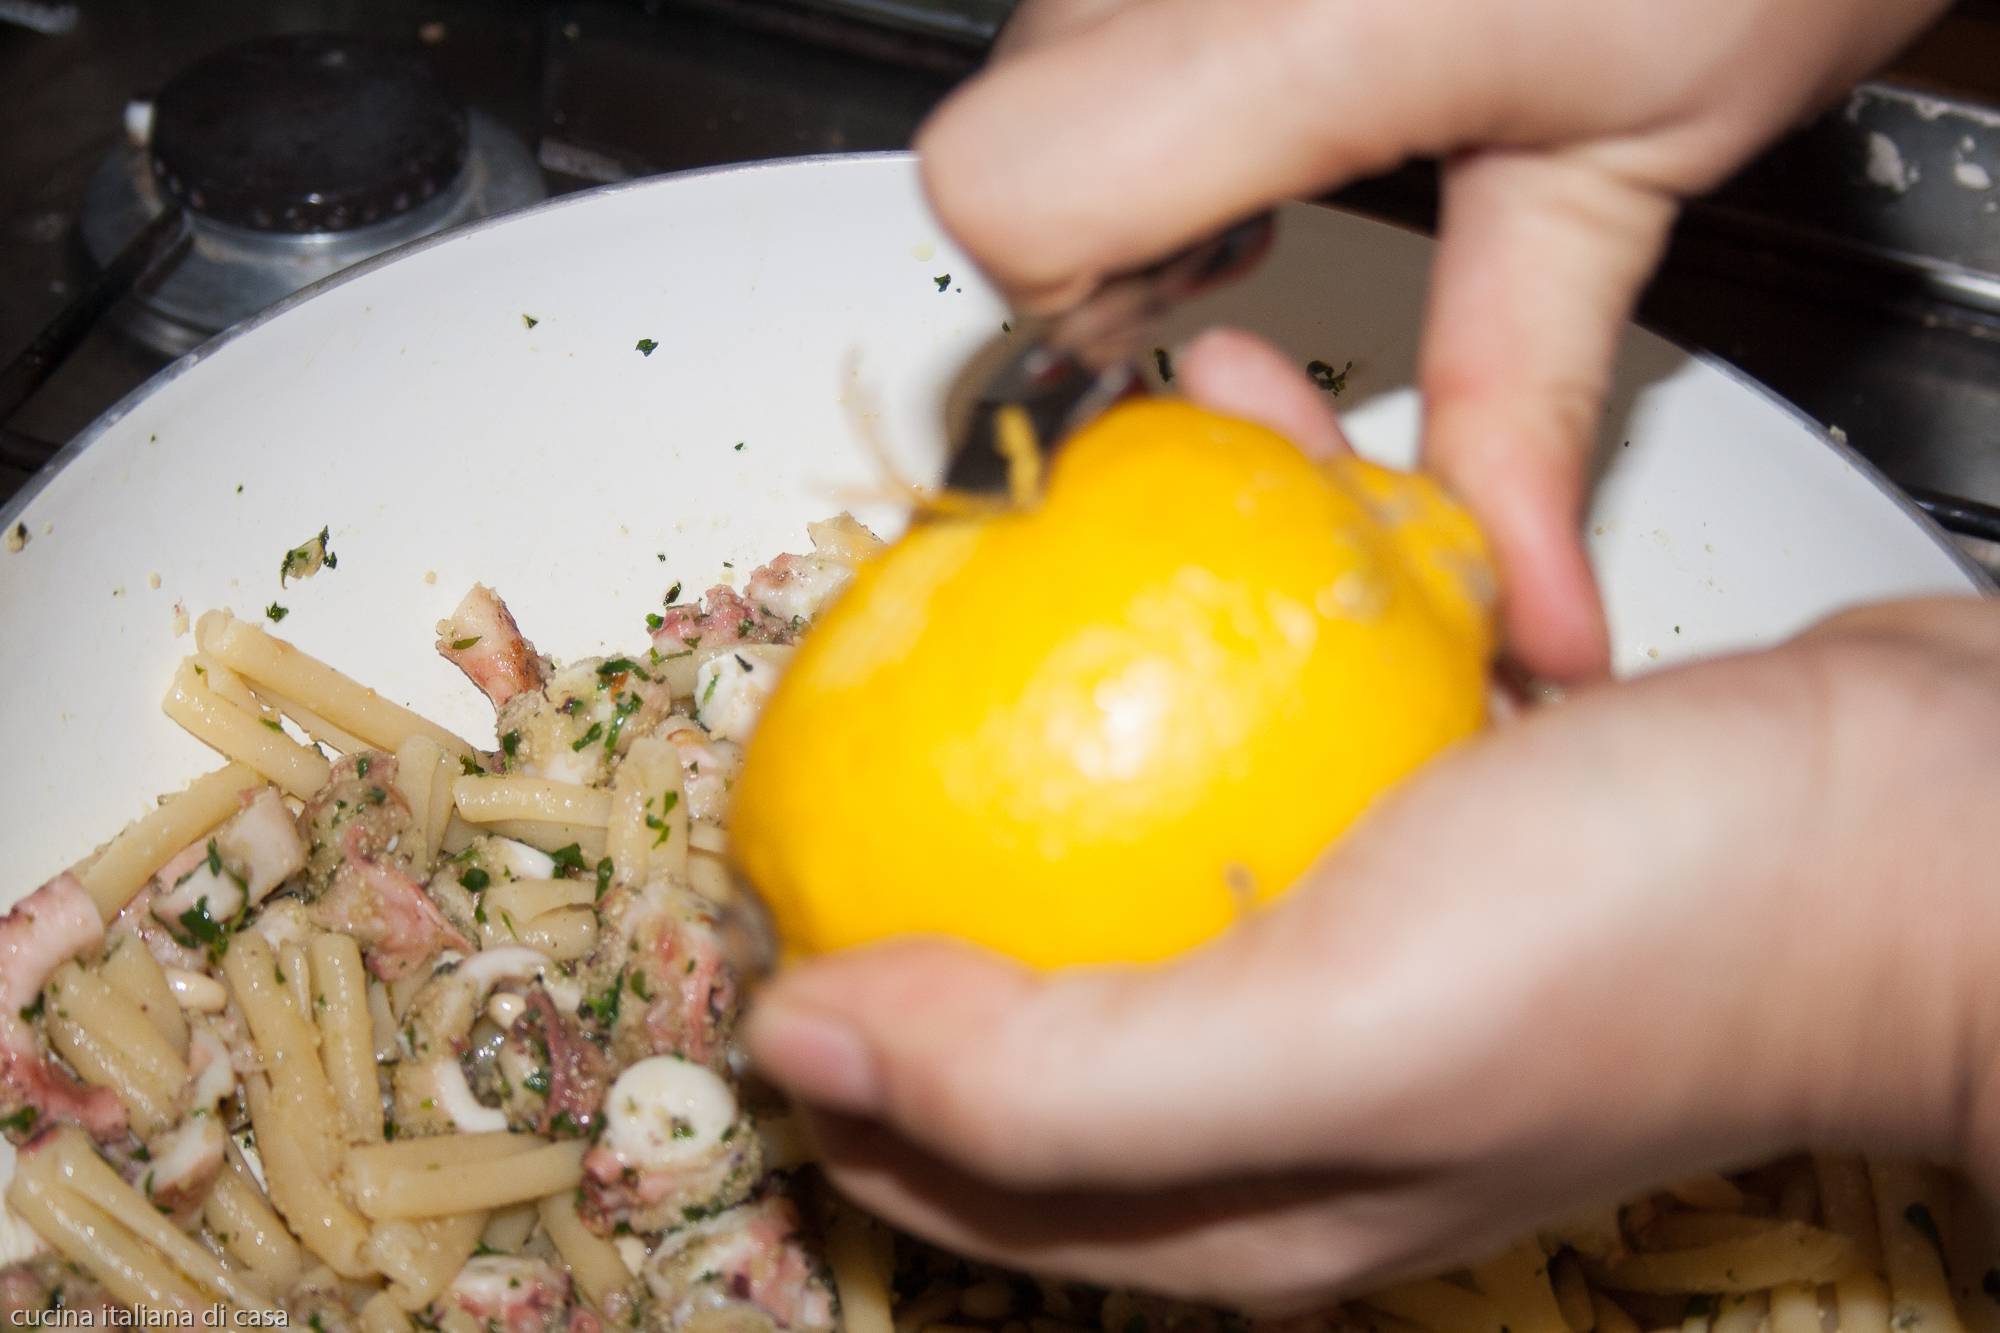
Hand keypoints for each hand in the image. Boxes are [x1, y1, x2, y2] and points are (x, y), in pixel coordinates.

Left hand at [747, 548, 1999, 1304]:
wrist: (1941, 824)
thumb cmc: (1670, 943)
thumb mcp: (1331, 1030)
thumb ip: (1050, 1076)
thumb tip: (806, 1049)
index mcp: (1231, 1197)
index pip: (949, 1158)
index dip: (834, 1035)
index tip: (780, 861)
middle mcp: (1279, 1093)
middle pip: (1028, 973)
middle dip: (946, 821)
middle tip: (898, 663)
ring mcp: (1357, 952)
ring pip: (1155, 806)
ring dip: (1103, 652)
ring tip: (1077, 501)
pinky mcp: (1431, 827)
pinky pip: (1285, 708)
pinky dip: (1259, 590)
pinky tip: (1261, 462)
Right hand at [916, 0, 1947, 678]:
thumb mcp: (1640, 166)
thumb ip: (1523, 405)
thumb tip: (1506, 601)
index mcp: (1315, 16)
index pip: (1012, 193)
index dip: (1067, 305)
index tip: (1174, 343)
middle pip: (995, 140)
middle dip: (1096, 244)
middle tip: (1249, 245)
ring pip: (1025, 65)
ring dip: (1117, 150)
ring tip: (1274, 152)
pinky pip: (1085, 4)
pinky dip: (1142, 68)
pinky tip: (1268, 72)